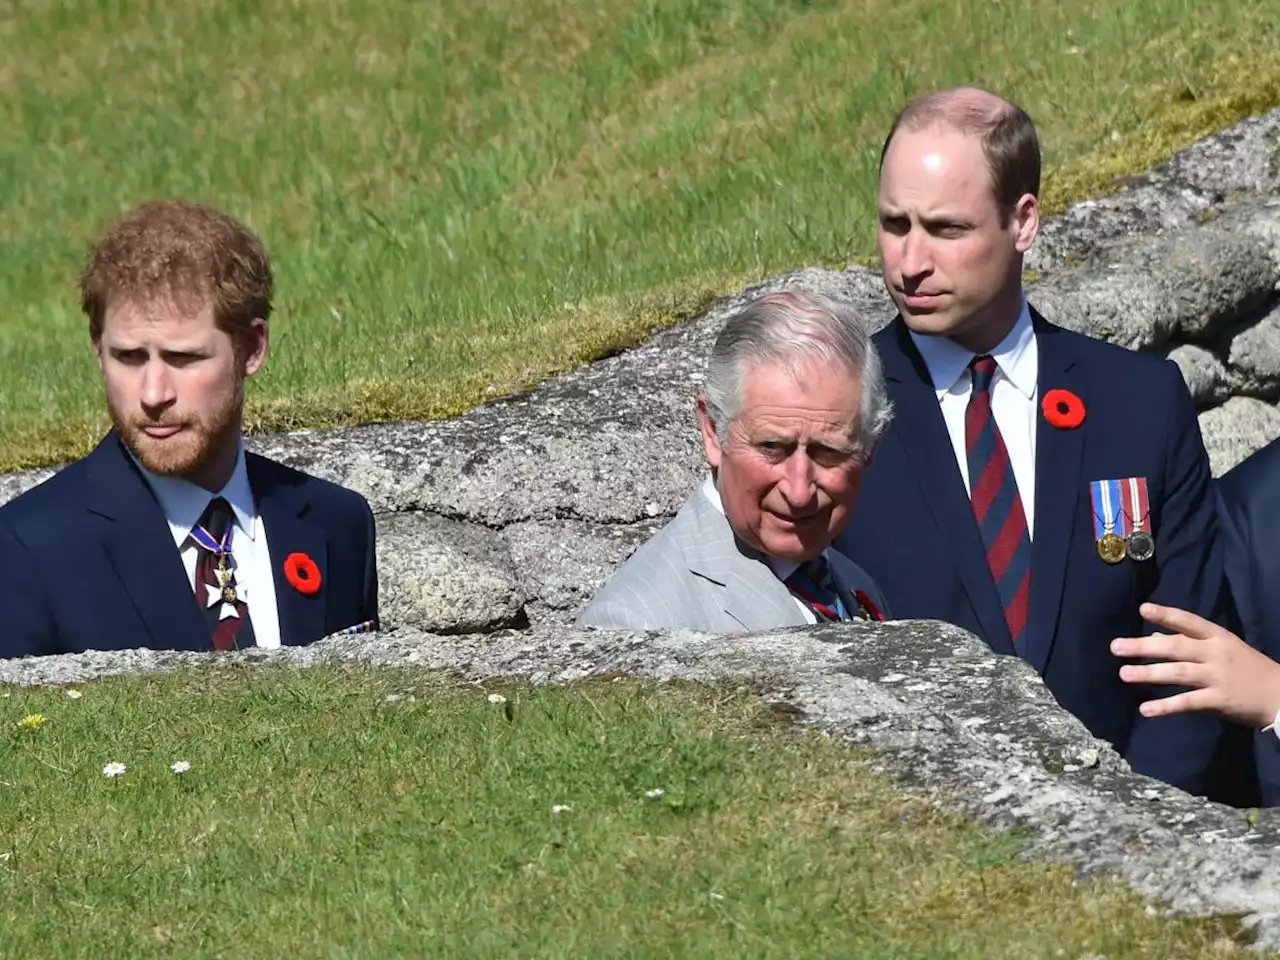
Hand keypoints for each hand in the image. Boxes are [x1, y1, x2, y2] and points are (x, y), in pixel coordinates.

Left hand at [1110, 602, 1279, 728]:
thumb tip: (1153, 636)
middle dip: (1144, 646)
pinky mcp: (1220, 700)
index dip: (1166, 614)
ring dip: (1149, 674)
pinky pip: (1188, 702)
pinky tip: (1146, 710)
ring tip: (1124, 674)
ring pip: (1178, 673)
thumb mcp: (1224, 649)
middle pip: (1176, 647)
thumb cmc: (1248, 669)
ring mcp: (1218, 676)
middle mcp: (1216, 653)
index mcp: (1218, 637)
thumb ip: (1190, 643)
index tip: (1143, 609)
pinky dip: (1166, 706)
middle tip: (1116, 647)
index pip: (1189, 622)